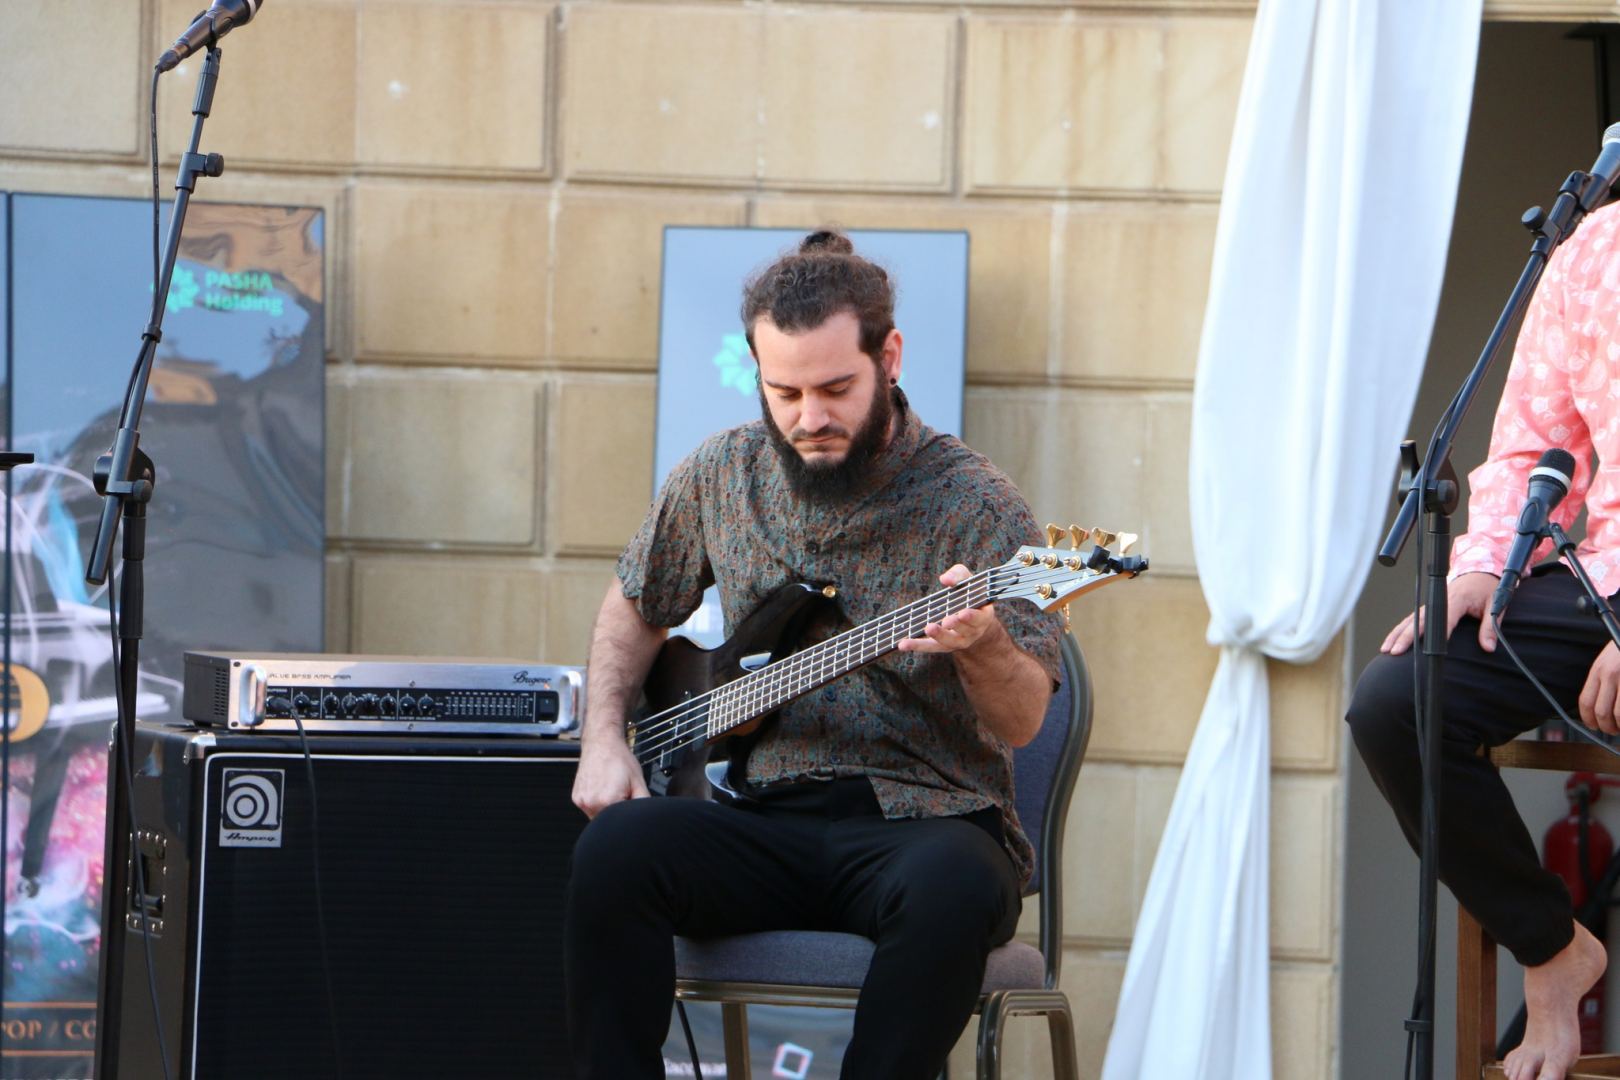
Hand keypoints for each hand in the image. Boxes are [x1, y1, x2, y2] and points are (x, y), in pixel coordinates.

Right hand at [572, 733, 649, 818]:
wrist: (602, 743)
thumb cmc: (619, 758)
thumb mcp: (638, 780)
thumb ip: (644, 801)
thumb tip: (645, 815)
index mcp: (607, 801)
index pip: (621, 821)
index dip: (627, 810)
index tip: (628, 798)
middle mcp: (591, 803)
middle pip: (608, 820)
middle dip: (617, 810)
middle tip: (620, 791)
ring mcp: (582, 801)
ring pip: (598, 816)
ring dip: (606, 808)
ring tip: (610, 788)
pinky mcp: (576, 798)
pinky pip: (589, 808)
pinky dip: (596, 802)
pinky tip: (601, 787)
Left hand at [897, 564, 1003, 654]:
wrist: (972, 617)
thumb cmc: (969, 593)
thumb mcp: (968, 580)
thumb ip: (958, 576)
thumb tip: (945, 579)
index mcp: (982, 617)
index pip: (979, 618)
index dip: (972, 617)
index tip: (963, 613)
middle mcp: (972, 632)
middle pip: (964, 632)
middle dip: (954, 626)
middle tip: (946, 621)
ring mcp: (957, 641)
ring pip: (947, 642)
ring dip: (937, 637)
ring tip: (927, 628)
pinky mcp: (942, 646)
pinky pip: (931, 647)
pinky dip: (917, 645)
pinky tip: (903, 644)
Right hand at [1381, 572, 1500, 655]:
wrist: (1478, 572)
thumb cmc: (1486, 588)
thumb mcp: (1495, 605)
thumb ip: (1490, 627)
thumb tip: (1488, 648)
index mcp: (1456, 599)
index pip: (1443, 617)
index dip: (1436, 633)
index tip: (1428, 648)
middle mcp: (1439, 601)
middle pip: (1419, 621)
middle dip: (1405, 637)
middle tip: (1395, 651)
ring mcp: (1430, 604)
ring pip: (1409, 620)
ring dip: (1396, 635)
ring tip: (1386, 649)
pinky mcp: (1427, 608)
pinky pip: (1410, 620)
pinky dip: (1399, 630)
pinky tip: (1391, 641)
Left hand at [1578, 642, 1619, 734]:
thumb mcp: (1610, 660)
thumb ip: (1603, 679)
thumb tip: (1599, 706)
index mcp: (1599, 669)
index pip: (1586, 701)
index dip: (1588, 719)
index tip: (1593, 726)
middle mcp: (1610, 674)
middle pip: (1601, 712)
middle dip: (1607, 727)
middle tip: (1613, 731)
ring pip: (1619, 715)